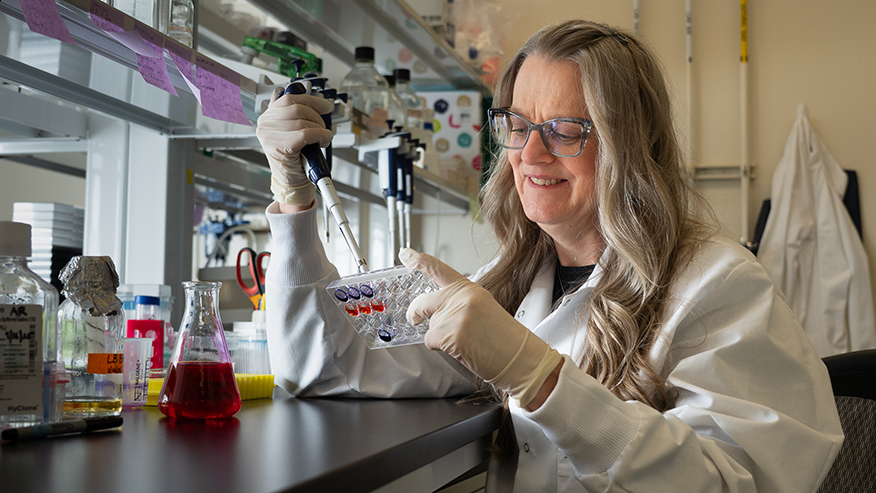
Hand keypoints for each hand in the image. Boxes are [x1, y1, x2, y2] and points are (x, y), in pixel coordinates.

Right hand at [256, 88, 333, 205]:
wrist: (291, 183)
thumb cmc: (293, 159)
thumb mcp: (290, 132)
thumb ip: (293, 115)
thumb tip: (310, 100)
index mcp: (267, 118)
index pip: (289, 98)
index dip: (310, 99)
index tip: (324, 104)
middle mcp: (265, 125)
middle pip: (297, 108)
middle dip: (317, 116)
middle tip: (323, 126)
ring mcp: (270, 136)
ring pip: (303, 121)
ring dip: (320, 128)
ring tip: (323, 137)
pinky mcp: (280, 147)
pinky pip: (306, 134)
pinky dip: (320, 136)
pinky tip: (323, 141)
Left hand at [400, 248, 562, 407]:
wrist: (519, 358)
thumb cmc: (503, 338)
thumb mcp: (482, 308)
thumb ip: (458, 302)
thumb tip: (434, 311)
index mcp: (470, 289)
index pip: (440, 270)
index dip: (420, 261)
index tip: (405, 254)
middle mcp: (461, 298)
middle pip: (423, 302)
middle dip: (414, 311)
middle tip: (413, 318)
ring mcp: (455, 316)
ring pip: (429, 326)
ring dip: (440, 337)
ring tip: (465, 342)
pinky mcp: (450, 335)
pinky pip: (431, 341)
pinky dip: (441, 348)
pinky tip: (461, 349)